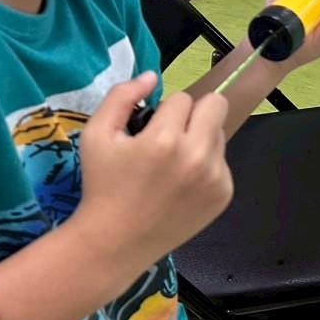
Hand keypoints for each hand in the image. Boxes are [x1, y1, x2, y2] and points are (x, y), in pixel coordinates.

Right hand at [73, 72, 232, 274]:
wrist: (113, 244)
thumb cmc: (103, 186)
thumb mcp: (96, 135)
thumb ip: (122, 96)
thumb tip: (151, 76)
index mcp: (165, 140)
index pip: (182, 98)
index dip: (163, 112)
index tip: (149, 132)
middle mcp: (197, 157)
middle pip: (217, 105)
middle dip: (194, 114)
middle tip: (171, 137)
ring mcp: (215, 178)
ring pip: (219, 134)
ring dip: (200, 140)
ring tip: (172, 166)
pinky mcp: (223, 195)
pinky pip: (222, 162)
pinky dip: (205, 166)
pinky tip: (181, 185)